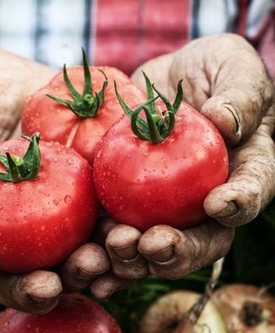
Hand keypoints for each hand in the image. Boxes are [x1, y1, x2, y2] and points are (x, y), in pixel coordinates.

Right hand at [0, 46, 109, 312]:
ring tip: (96, 267)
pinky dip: (113, 240)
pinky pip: (101, 225)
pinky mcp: (88, 201)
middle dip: (30, 285)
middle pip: (15, 265)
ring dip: (80, 269)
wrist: (33, 85)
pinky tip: (128, 244)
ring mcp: (52, 214)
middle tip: (48, 288)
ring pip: (63, 254)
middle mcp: (9, 220)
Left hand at [104, 33, 273, 279]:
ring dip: (133, 260)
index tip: (217, 204)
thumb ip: (240, 92)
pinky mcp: (125, 205)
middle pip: (197, 241)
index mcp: (239, 173)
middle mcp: (202, 202)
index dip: (238, 204)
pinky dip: (100, 255)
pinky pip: (112, 236)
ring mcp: (162, 209)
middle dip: (176, 250)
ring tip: (114, 247)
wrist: (159, 83)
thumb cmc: (205, 72)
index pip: (248, 193)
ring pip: (152, 250)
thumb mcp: (230, 66)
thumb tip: (228, 122)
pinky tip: (84, 267)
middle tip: (152, 243)